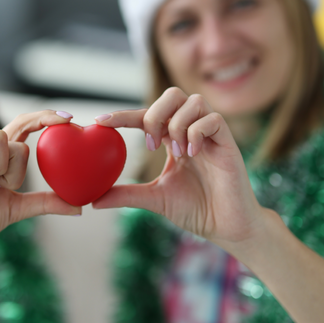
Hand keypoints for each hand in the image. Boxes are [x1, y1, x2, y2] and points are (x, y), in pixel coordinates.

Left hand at [93, 87, 266, 249]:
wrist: (228, 227)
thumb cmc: (197, 210)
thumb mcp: (154, 199)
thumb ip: (126, 195)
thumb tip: (94, 200)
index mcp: (173, 139)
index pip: (147, 116)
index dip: (124, 115)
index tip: (100, 121)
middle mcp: (192, 131)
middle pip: (173, 94)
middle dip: (155, 113)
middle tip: (151, 144)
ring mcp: (211, 135)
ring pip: (192, 101)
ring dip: (177, 124)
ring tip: (176, 152)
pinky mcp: (229, 142)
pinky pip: (213, 119)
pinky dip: (197, 133)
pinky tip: (192, 155)